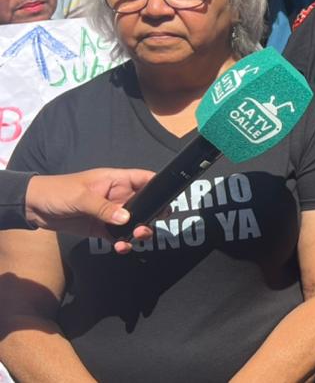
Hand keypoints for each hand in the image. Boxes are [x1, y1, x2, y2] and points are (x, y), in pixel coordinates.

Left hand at [24, 168, 154, 253]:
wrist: (33, 207)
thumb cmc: (58, 192)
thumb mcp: (81, 197)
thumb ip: (104, 208)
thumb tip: (127, 219)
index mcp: (116, 180)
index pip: (145, 179)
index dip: (159, 186)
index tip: (167, 199)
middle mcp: (118, 196)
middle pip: (144, 204)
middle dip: (151, 215)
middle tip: (150, 225)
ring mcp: (110, 213)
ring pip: (133, 222)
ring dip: (138, 231)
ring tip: (137, 237)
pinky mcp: (101, 228)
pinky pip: (118, 236)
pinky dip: (123, 242)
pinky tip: (121, 247)